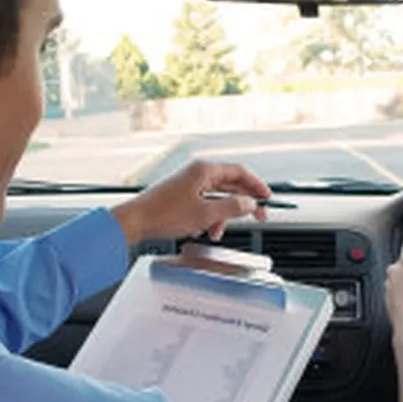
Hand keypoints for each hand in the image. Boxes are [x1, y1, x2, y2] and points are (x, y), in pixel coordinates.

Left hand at [110, 160, 271, 243]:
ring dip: (224, 215)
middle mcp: (197, 174)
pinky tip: (206, 230)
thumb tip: (250, 203)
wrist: (135, 221)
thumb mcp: (206, 214)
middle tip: (258, 215)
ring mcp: (189, 184)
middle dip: (243, 202)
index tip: (267, 197)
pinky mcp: (181, 196)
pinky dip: (210, 217)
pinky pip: (205, 204)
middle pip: (230, 184)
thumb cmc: (164, 214)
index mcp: (204, 170)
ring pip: (217, 197)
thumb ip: (232, 208)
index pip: (239, 172)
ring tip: (220, 231)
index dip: (256, 185)